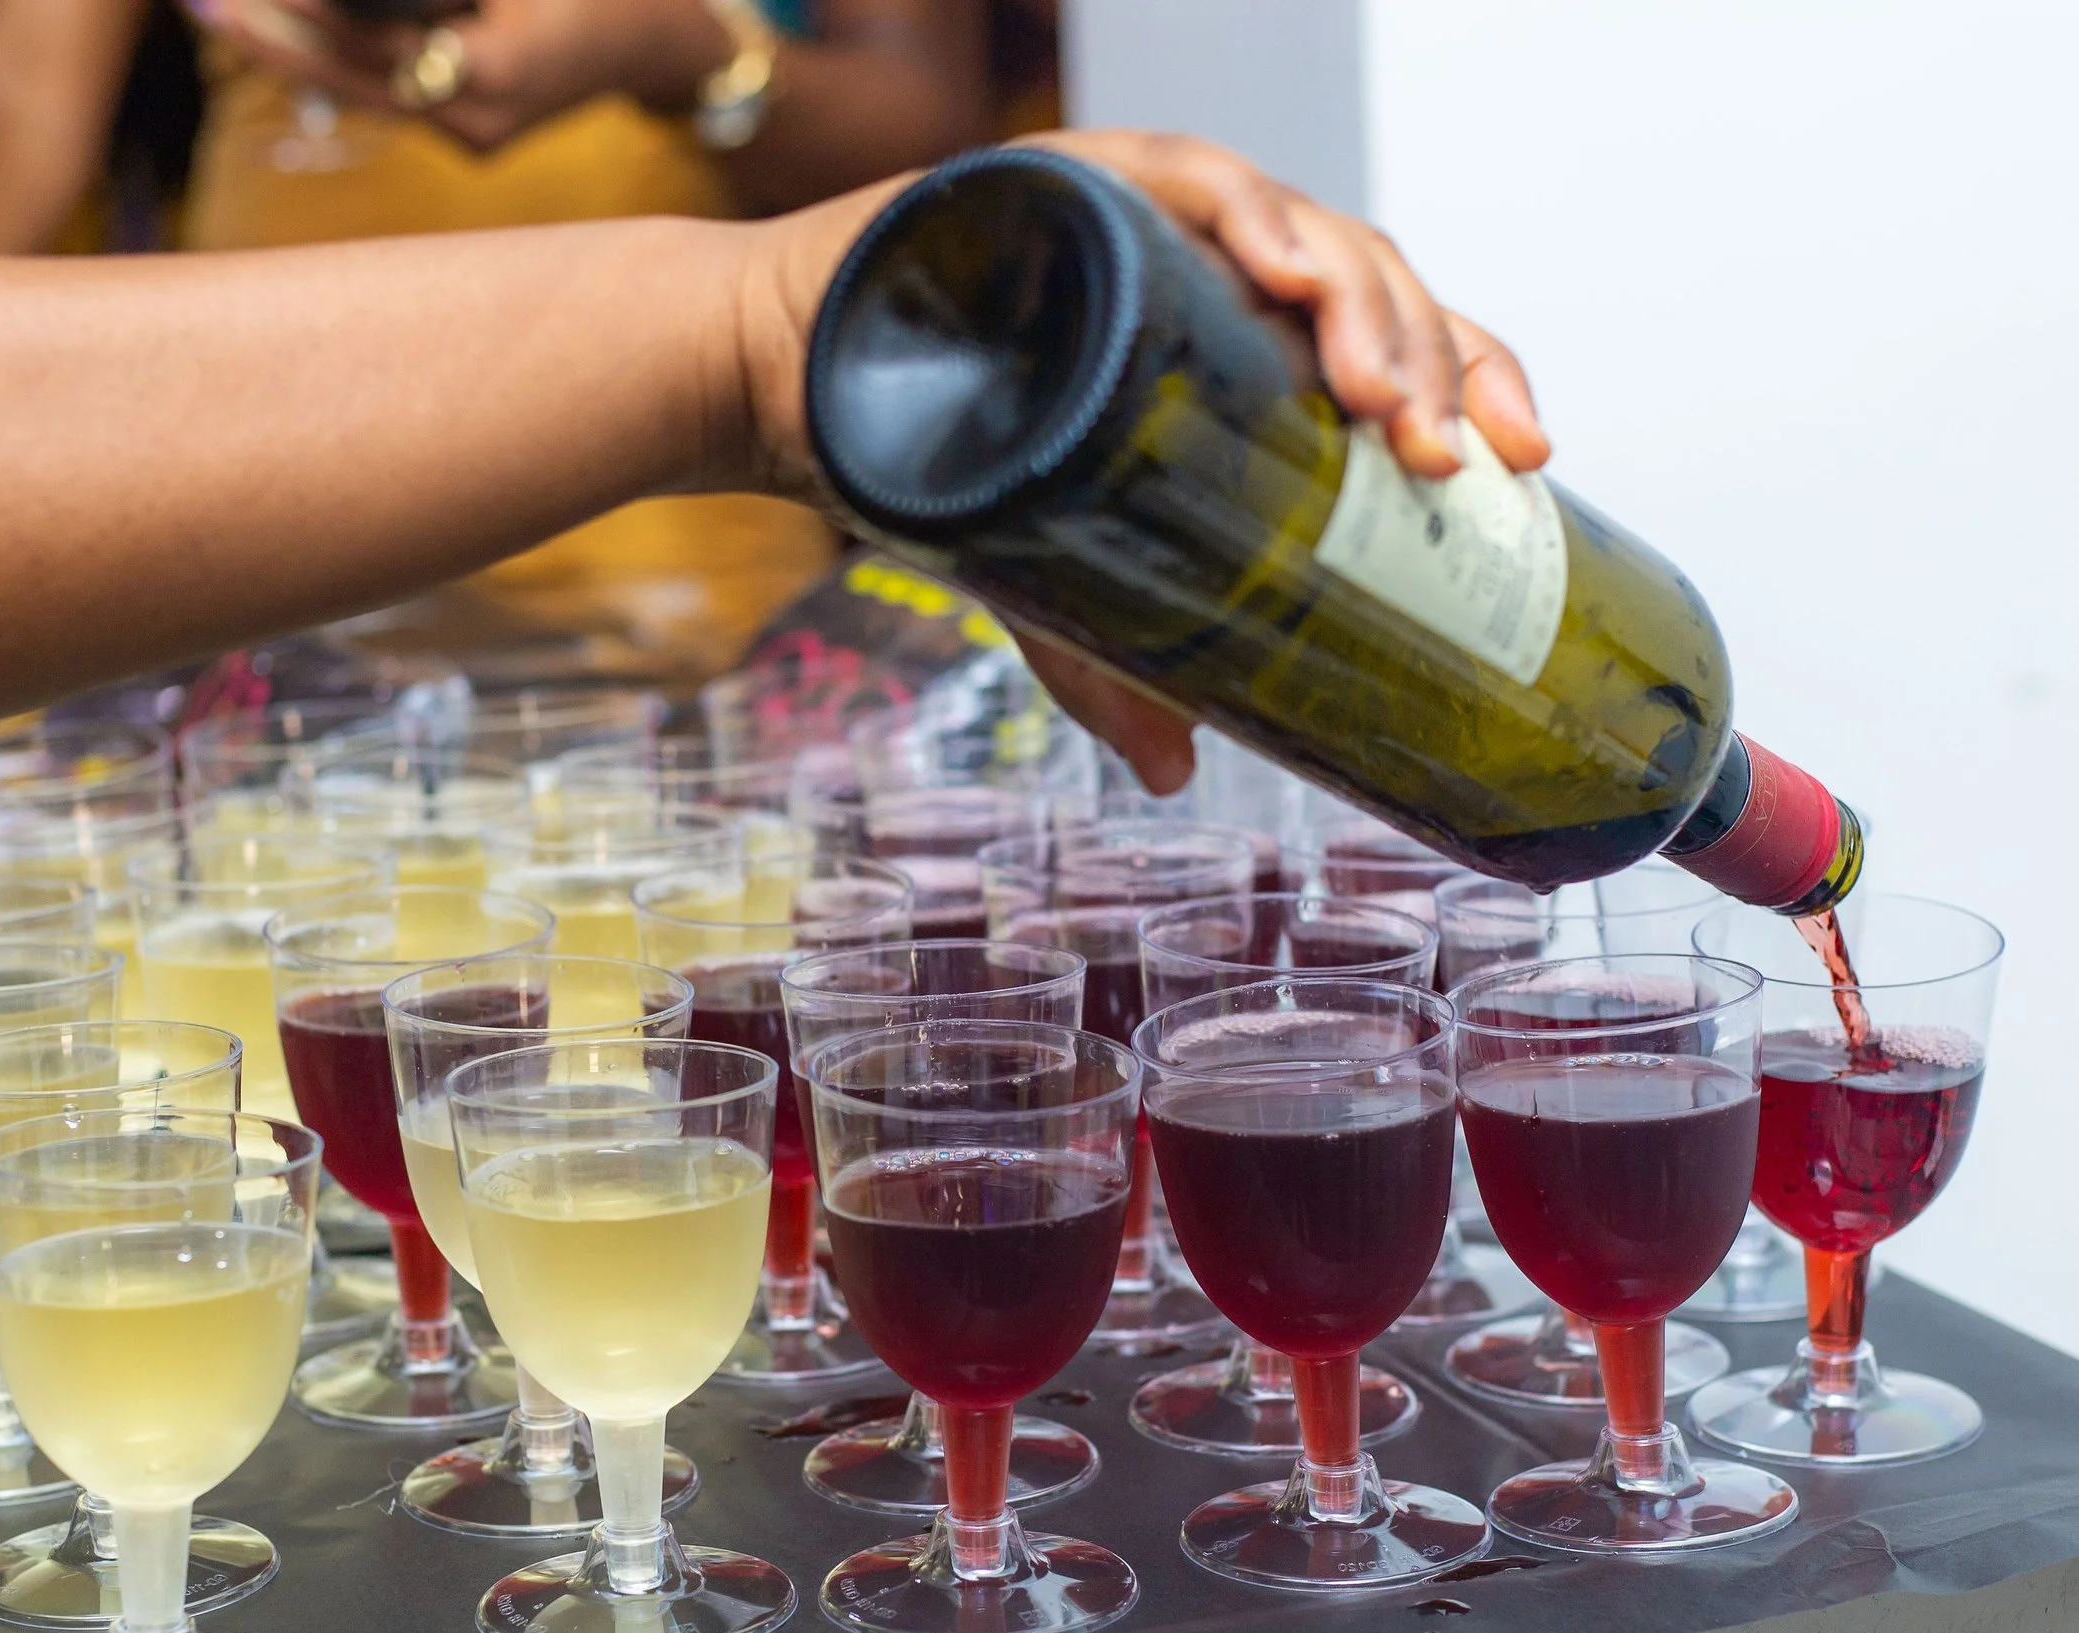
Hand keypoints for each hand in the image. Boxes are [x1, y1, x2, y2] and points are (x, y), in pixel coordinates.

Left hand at [200, 0, 728, 153]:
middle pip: (352, 80)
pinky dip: (346, 62)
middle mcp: (473, 121)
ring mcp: (471, 141)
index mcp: (491, 71)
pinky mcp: (470, 142)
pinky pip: (394, 97)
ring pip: (365, 93)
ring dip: (297, 54)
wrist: (653, 42)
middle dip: (278, 41)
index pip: (374, 39)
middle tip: (205, 10)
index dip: (310, 14)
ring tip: (225, 17)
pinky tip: (289, 35)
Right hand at [735, 129, 1549, 791]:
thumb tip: (1177, 773)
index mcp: (1237, 338)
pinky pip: (1189, 182)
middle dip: (1429, 366)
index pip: (1391, 345)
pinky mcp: (1080, 181)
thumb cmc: (938, 452)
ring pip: (1305, 230)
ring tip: (1381, 401)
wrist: (788, 382)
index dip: (1472, 385)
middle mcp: (1213, 266)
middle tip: (1444, 459)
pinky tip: (1291, 272)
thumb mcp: (1051, 579)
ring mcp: (1155, 217)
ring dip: (1363, 308)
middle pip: (1372, 289)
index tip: (1523, 459)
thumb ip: (1116, 666)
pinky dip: (1250, 218)